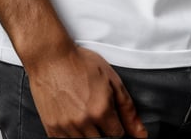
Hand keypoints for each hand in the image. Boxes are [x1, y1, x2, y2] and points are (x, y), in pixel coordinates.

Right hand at [26, 44, 147, 137]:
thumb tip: (141, 134)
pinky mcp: (52, 129)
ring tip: (84, 113)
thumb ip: (128, 109)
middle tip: (96, 113)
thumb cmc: (79, 63)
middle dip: (103, 130)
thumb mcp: (110, 78)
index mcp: (101, 110)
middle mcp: (84, 122)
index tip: (111, 118)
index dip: (116, 126)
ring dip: (88, 133)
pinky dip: (73, 135)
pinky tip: (73, 119)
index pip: (117, 135)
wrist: (49, 58)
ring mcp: (67, 127)